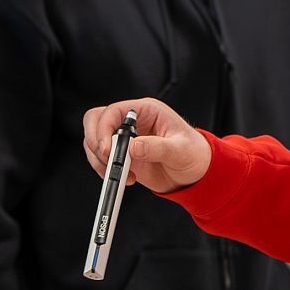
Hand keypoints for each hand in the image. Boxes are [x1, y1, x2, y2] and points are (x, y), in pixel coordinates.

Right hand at [82, 98, 211, 193]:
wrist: (196, 173)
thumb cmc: (194, 154)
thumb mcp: (180, 150)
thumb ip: (158, 147)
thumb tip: (133, 148)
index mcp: (146, 111)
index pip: (113, 111)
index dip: (104, 129)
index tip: (106, 150)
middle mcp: (132, 121)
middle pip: (96, 120)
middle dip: (95, 141)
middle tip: (107, 160)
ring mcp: (124, 138)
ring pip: (94, 140)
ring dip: (100, 159)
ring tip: (122, 174)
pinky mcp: (122, 155)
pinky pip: (101, 158)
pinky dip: (105, 170)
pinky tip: (126, 179)